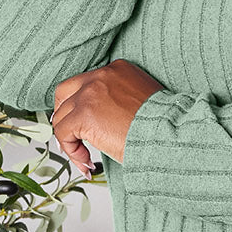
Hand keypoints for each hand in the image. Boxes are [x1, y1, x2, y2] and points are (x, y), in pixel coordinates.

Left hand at [51, 60, 164, 176]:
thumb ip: (119, 101)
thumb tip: (104, 119)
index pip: (87, 83)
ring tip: (86, 158)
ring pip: (62, 117)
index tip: (85, 125)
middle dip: (64, 115)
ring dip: (70, 140)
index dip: (81, 106)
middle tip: (71, 136)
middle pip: (65, 92)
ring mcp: (90, 94)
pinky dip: (72, 151)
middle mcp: (101, 77)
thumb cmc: (163, 125)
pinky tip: (87, 161)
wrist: (169, 134)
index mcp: (118, 70)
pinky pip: (63, 133)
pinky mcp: (84, 114)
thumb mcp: (142, 102)